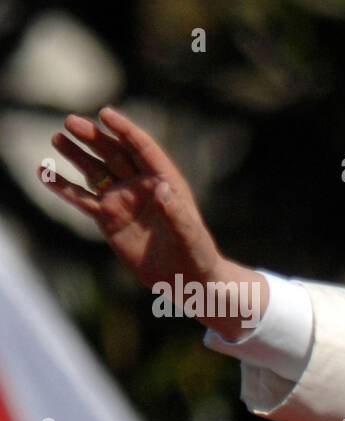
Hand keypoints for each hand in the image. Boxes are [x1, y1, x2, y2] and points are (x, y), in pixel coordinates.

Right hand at [38, 107, 264, 337]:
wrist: (187, 279)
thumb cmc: (197, 253)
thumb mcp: (189, 233)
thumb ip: (175, 211)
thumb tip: (160, 188)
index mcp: (165, 181)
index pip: (143, 148)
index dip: (125, 130)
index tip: (105, 114)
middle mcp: (141, 186)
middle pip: (114, 154)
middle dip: (94, 137)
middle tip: (71, 121)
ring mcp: (123, 200)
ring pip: (96, 171)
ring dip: (77, 155)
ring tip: (57, 138)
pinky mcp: (108, 218)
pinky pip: (81, 199)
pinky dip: (63, 188)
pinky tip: (44, 173)